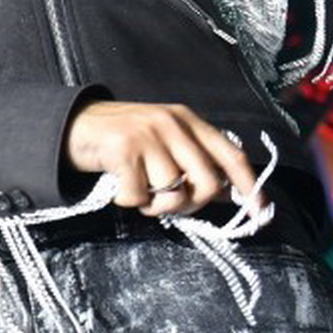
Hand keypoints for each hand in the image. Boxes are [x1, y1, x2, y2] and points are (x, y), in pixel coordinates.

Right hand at [64, 100, 266, 218]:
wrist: (72, 124)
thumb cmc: (121, 138)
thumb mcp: (163, 140)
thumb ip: (193, 160)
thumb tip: (227, 193)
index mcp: (188, 120)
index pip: (231, 155)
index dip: (249, 185)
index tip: (260, 212)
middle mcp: (172, 124)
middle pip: (206, 182)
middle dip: (191, 204)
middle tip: (167, 204)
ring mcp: (148, 136)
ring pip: (173, 193)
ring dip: (154, 205)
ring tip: (138, 192)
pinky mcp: (123, 150)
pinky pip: (139, 196)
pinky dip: (128, 201)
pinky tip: (119, 188)